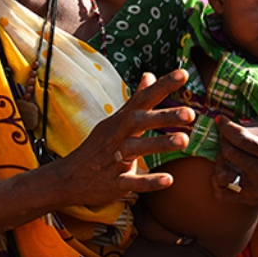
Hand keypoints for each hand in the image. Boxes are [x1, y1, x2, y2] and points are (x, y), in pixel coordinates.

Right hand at [54, 70, 191, 206]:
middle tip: (190, 113)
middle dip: (164, 116)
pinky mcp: (114, 183)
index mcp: (122, 121)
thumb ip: (136, 100)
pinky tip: (169, 180)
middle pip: (139, 121)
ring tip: (184, 141)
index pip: (143, 98)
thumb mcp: (115, 120)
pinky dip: (149, 182)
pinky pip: (132, 181)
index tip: (184, 73)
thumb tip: (149, 75)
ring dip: (159, 144)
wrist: (67, 179)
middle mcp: (117, 136)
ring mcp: (114, 159)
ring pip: (136, 148)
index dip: (162, 86)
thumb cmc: (98, 147)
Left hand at [212, 117, 257, 204]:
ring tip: (227, 155)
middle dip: (223, 139)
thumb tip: (237, 120)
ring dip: (220, 160)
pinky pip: (220, 192)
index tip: (220, 119)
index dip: (227, 127)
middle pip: (229, 153)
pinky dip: (218, 180)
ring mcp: (256, 190)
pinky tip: (226, 170)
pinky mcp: (249, 200)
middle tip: (225, 135)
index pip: (243, 140)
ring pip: (222, 173)